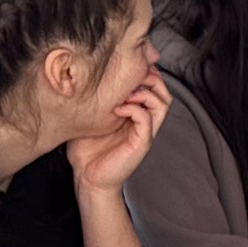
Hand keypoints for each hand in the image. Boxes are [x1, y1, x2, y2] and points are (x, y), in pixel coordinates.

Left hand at [67, 70, 171, 198]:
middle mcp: (144, 122)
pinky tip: (116, 110)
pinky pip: (147, 120)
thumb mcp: (89, 118)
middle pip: (163, 92)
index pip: (153, 87)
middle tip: (130, 77)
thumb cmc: (86, 150)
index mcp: (135, 115)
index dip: (145, 74)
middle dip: (150, 79)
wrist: (87, 178)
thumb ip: (94, 100)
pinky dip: (134, 109)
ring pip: (162, 104)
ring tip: (126, 94)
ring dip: (146, 93)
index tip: (125, 68)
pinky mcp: (141, 143)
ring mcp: (144, 132)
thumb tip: (84, 77)